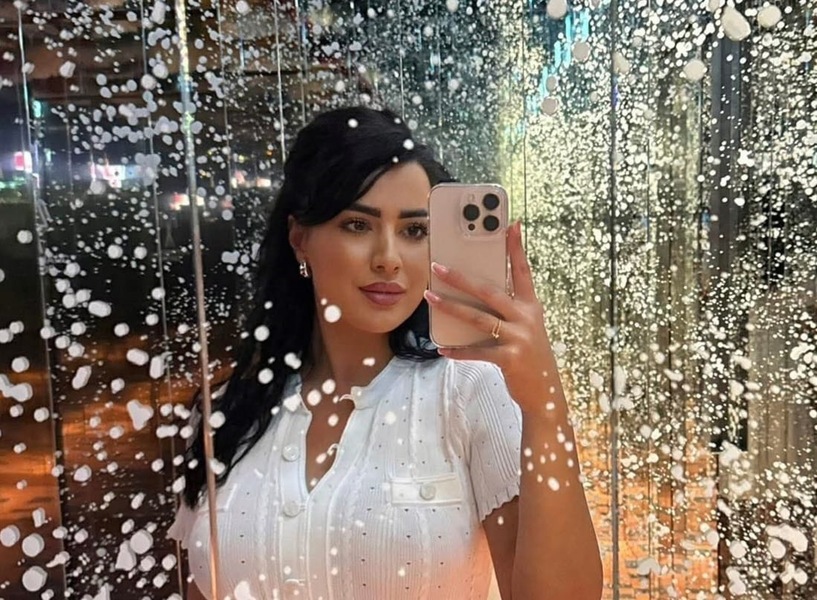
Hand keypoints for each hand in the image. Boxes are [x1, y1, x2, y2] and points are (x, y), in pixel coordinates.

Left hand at [423, 220, 560, 414]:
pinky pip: (477, 351)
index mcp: (531, 305)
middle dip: (461, 278)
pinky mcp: (509, 358)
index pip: (523, 270)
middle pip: (489, 291)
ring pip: (478, 318)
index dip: (516, 247)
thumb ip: (507, 308)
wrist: (545, 390)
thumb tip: (474, 291)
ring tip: (430, 297)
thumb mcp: (526, 326)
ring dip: (450, 307)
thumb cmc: (529, 353)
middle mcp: (527, 317)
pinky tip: (442, 347)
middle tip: (438, 266)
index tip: (510, 224)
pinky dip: (458, 350)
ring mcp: (519, 337)